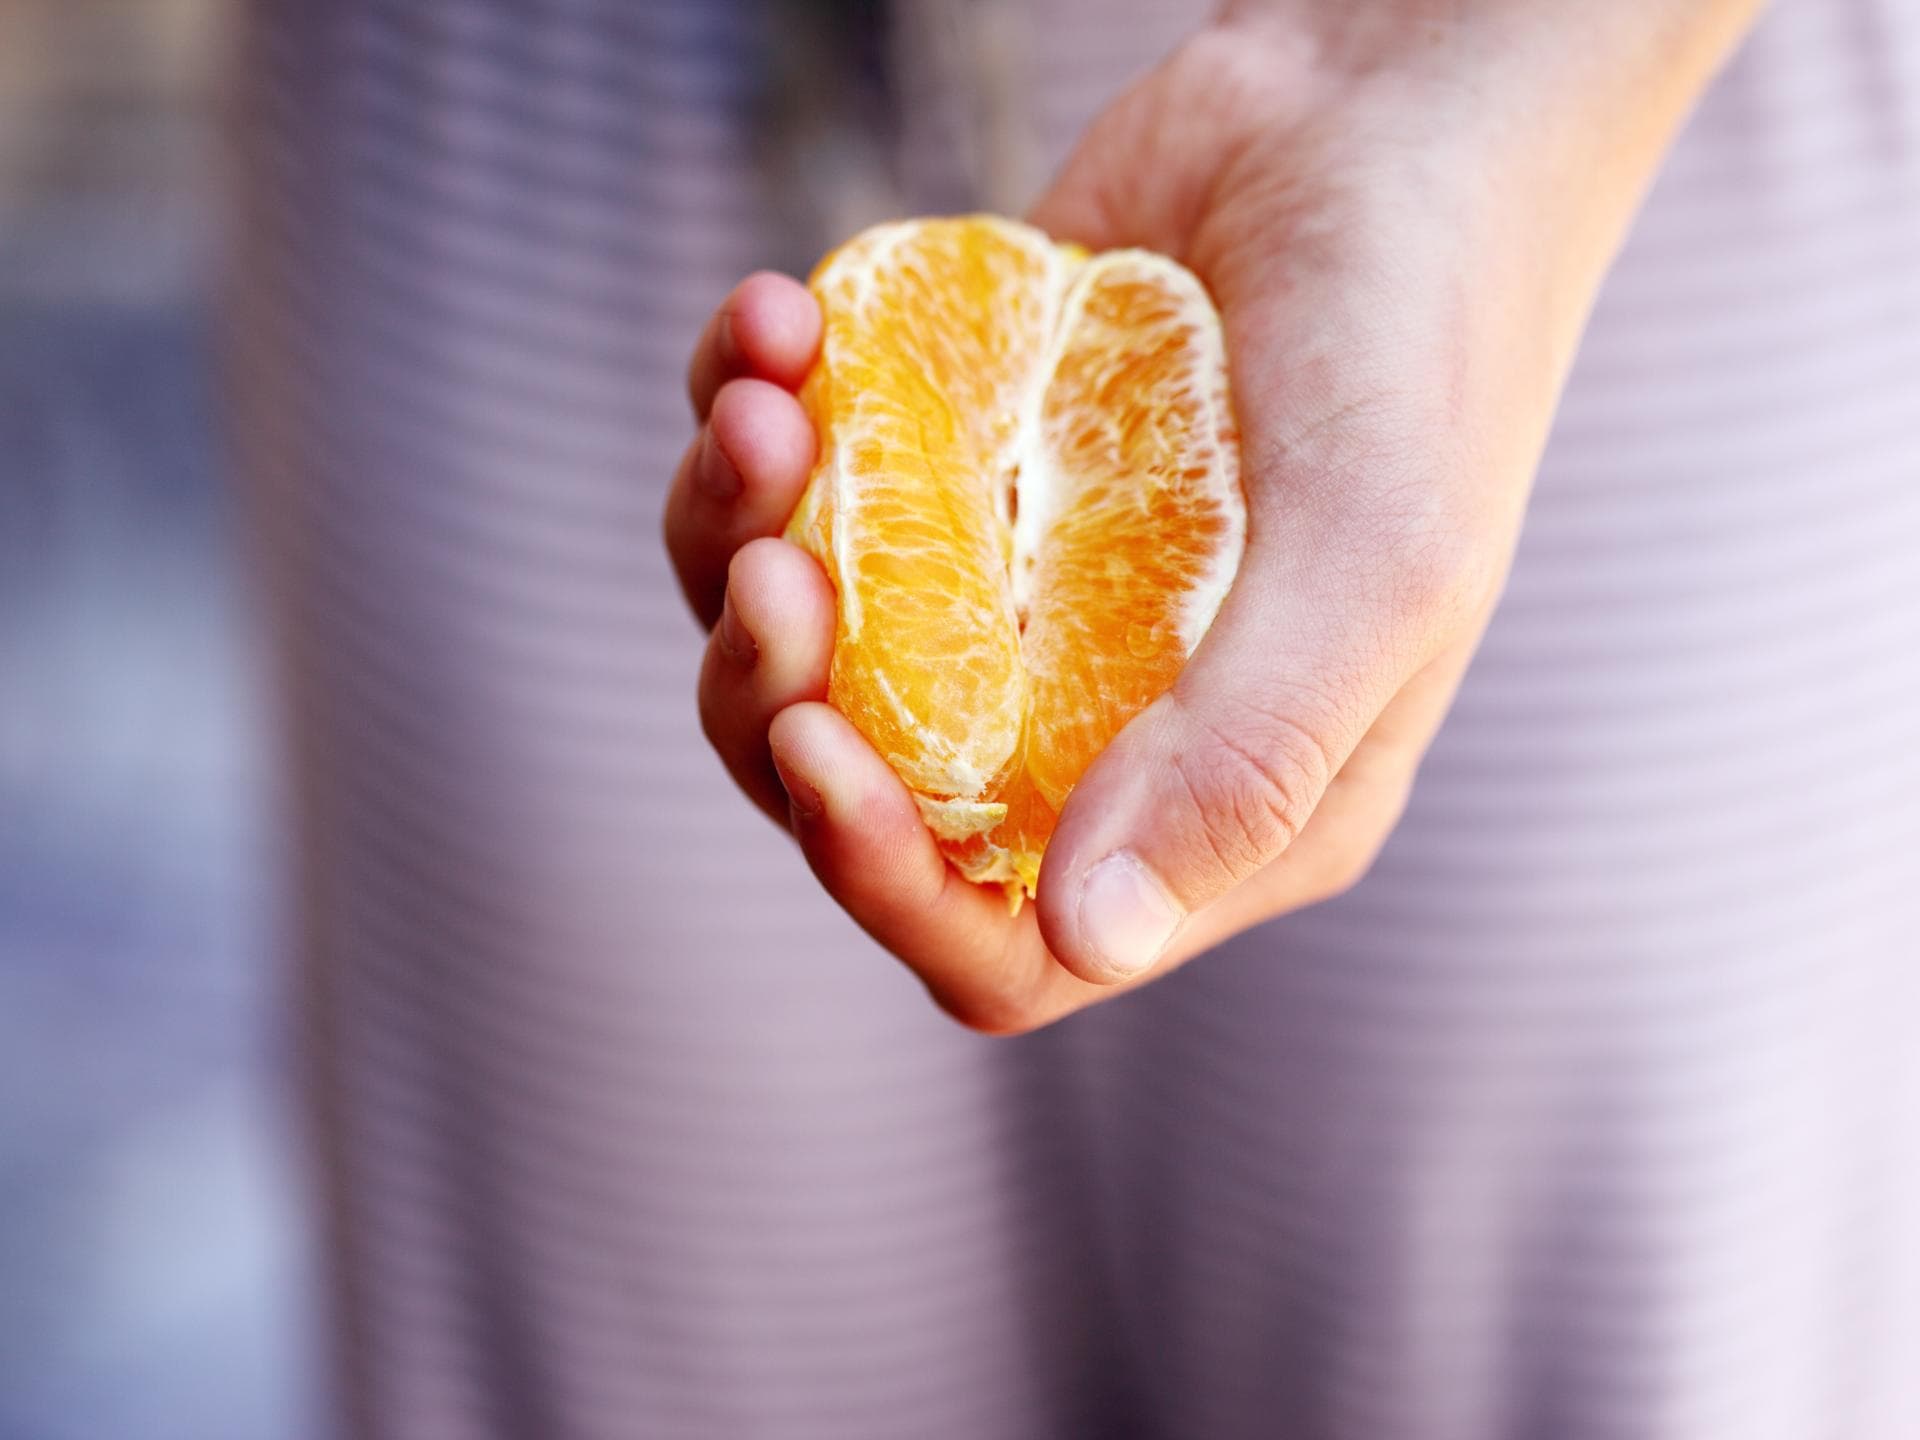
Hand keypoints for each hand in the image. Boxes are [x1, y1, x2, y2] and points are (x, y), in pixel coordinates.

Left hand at [664, 3, 1756, 1031]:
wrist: (1379, 115)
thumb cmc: (1421, 344)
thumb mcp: (1378, 567)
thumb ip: (1243, 761)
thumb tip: (1091, 936)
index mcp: (1216, 806)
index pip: (1009, 945)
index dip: (885, 880)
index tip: (817, 742)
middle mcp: (1095, 725)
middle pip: (867, 800)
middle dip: (777, 698)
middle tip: (776, 554)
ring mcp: (1010, 596)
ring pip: (799, 650)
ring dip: (734, 539)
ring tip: (773, 402)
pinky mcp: (949, 472)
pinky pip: (793, 495)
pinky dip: (745, 417)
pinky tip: (780, 321)